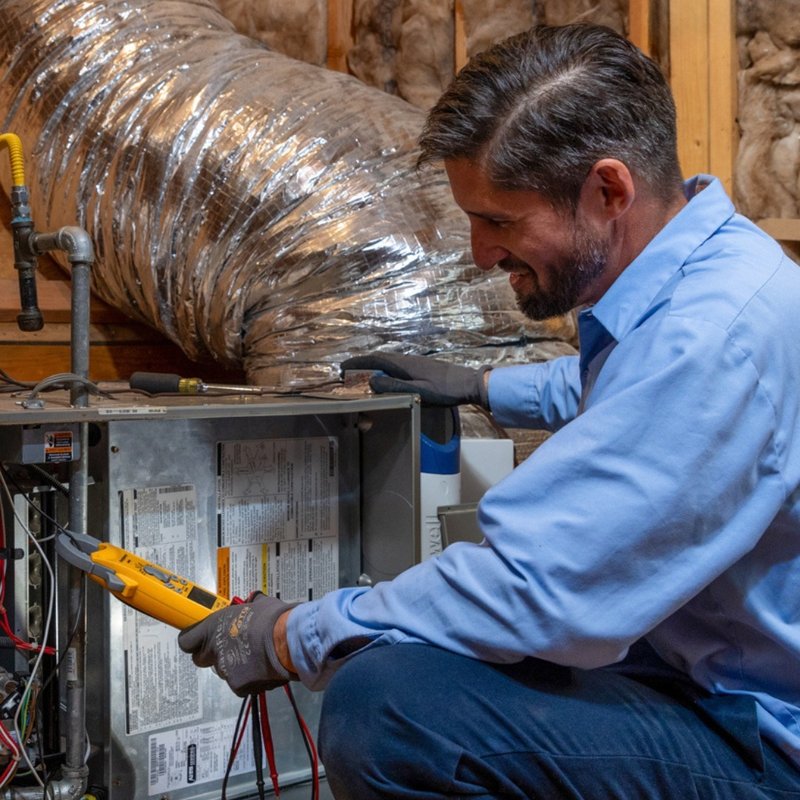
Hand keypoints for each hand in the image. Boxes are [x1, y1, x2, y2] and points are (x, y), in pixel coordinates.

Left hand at [178, 593, 296, 695]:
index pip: (186, 640)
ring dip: (236, 667)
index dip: (194, 640)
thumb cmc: (274, 618)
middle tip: (232, 648)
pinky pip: (241, 685)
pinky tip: (264, 668)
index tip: (201, 639)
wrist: (289, 640)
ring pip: (224, 672)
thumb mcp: (259, 604)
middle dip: (214, 655)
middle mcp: (215, 650)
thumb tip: (255, 601)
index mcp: (214, 627)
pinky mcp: (238, 686)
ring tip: (256, 657)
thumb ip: (250, 606)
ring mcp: (225, 670)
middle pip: (201, 659)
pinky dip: (251, 679)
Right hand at [341, 353, 490, 407]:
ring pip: (389, 362)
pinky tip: (387, 378)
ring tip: (362, 376)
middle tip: (348, 373)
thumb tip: (371, 380)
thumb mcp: (418, 392)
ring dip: (374, 367)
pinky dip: (385, 370)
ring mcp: (416, 362)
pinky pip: (397, 366)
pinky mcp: (422, 367)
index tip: (342, 367)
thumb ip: (394, 387)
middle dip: (362, 364)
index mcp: (404, 365)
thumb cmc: (445, 390)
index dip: (357, 362)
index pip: (375, 360)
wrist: (469, 384)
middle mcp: (408, 360)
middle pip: (380, 359)